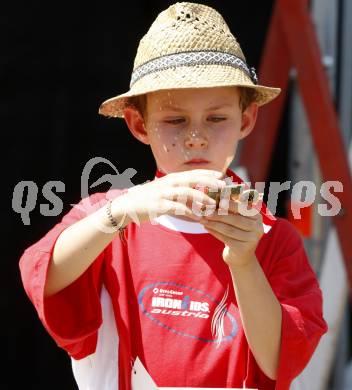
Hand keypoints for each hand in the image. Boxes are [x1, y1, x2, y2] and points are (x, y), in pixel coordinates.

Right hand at [111, 169, 225, 224]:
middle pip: (192, 179)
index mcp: (172, 178)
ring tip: (214, 205)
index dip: (208, 173)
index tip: (222, 175)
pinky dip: (189, 212)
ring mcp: (163, 193)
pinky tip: (199, 218)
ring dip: (201, 198)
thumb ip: (181, 193)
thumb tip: (199, 197)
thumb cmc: (150, 199)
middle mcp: (169, 183)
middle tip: (224, 186)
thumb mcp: (166, 192)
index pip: (193, 172)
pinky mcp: (158, 205)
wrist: (127, 206)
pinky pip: (177, 207)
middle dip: (209, 182)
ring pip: (186, 192)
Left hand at [200, 198, 263, 266]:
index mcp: (257, 216)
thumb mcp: (236, 217)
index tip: (217, 200)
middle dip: (219, 214)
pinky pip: (226, 238)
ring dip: (214, 223)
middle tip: (206, 210)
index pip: (243, 208)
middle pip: (235, 219)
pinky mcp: (243, 249)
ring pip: (229, 229)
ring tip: (203, 219)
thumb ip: (231, 206)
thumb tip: (219, 190)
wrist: (239, 255)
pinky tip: (206, 227)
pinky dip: (214, 232)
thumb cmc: (236, 231)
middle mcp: (258, 227)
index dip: (230, 203)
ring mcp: (252, 239)